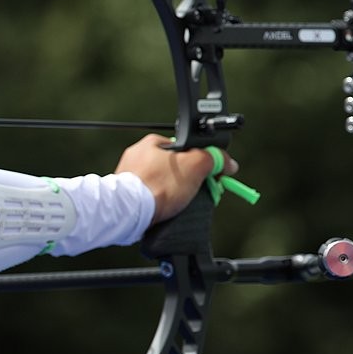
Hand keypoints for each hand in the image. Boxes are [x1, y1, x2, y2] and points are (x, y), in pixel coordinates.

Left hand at [114, 134, 237, 223]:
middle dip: (188, 180)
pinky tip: (164, 209)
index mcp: (153, 142)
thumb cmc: (157, 185)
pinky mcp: (125, 192)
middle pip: (174, 167)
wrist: (128, 211)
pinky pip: (149, 194)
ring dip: (174, 192)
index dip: (201, 163)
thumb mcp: (195, 166)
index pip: (186, 149)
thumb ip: (213, 159)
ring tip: (179, 203)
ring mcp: (129, 174)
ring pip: (162, 182)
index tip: (210, 176)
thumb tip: (227, 162)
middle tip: (197, 192)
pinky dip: (159, 201)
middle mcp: (138, 155)